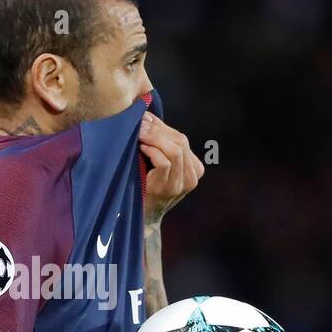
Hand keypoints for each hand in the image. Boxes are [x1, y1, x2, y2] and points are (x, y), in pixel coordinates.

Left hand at [139, 113, 203, 227]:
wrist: (141, 218)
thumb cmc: (145, 187)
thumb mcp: (156, 163)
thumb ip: (158, 143)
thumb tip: (146, 113)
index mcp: (194, 168)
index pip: (180, 139)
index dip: (161, 126)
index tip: (143, 117)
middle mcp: (192, 176)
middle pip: (180, 142)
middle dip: (157, 130)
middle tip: (138, 122)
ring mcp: (182, 184)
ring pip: (175, 150)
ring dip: (154, 138)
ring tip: (137, 133)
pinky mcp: (170, 189)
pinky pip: (165, 163)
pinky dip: (152, 152)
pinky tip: (141, 149)